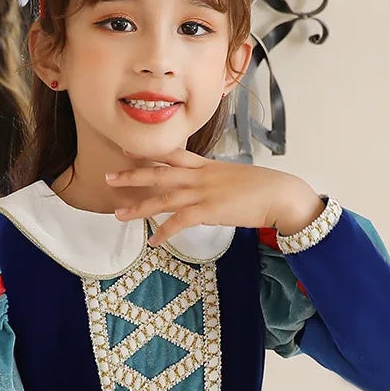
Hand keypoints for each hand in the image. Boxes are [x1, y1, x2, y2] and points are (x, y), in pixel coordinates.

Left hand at [104, 150, 325, 246]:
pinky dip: (164, 231)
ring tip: (119, 215)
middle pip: (159, 173)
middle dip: (132, 175)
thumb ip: (217, 180)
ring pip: (163, 198)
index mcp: (206, 166)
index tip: (127, 150)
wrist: (280, 194)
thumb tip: (210, 187)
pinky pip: (180, 221)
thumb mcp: (235, 177)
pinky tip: (153, 240)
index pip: (172, 155)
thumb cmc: (263, 188)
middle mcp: (200, 176)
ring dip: (139, 207)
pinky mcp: (210, 210)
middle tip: (109, 177)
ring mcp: (204, 192)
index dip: (148, 152)